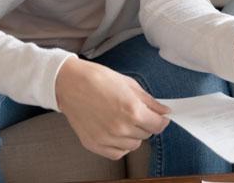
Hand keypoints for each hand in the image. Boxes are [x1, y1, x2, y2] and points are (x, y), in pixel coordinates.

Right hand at [55, 57, 170, 160]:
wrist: (70, 83)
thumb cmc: (98, 79)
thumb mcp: (129, 84)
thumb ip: (149, 101)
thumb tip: (163, 110)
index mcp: (132, 111)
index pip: (158, 126)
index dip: (161, 120)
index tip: (160, 117)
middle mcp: (120, 128)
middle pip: (146, 135)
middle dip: (146, 124)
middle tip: (137, 113)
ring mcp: (106, 138)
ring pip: (133, 145)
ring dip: (133, 135)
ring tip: (123, 121)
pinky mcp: (94, 144)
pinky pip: (117, 153)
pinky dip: (120, 146)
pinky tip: (116, 133)